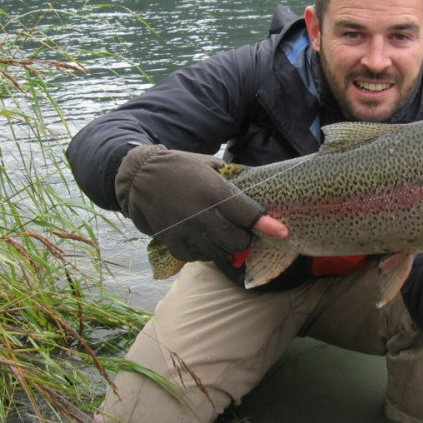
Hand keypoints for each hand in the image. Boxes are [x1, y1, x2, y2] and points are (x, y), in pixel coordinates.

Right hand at [115, 145, 287, 282]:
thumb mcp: (211, 165)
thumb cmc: (182, 167)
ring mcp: (186, 230)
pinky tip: (205, 240)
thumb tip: (257, 194)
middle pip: (237, 241)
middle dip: (245, 238)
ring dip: (226, 246)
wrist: (140, 176)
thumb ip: (233, 182)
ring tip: (222, 234)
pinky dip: (206, 252)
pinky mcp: (172, 242)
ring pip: (219, 252)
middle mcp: (202, 214)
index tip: (282, 232)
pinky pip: (198, 257)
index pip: (248, 215)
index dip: (267, 225)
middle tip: (241, 230)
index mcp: (215, 192)